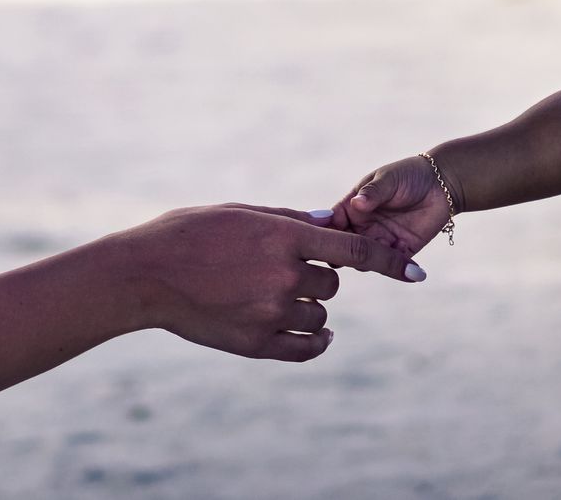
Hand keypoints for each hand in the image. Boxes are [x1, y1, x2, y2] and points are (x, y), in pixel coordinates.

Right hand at [119, 204, 421, 362]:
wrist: (143, 275)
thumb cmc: (187, 234)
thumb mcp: (239, 213)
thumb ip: (288, 219)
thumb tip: (330, 222)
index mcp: (282, 236)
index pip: (353, 250)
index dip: (389, 262)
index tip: (416, 274)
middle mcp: (282, 275)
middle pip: (332, 284)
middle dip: (318, 277)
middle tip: (284, 270)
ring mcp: (269, 312)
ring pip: (319, 316)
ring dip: (309, 308)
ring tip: (274, 297)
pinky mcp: (254, 343)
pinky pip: (304, 348)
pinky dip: (313, 342)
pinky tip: (314, 337)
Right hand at [330, 154, 454, 255]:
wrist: (442, 185)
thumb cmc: (409, 175)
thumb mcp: (388, 179)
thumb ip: (373, 191)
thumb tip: (357, 203)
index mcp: (352, 207)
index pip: (331, 223)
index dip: (327, 232)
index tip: (330, 237)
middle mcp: (362, 227)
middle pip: (344, 247)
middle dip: (345, 253)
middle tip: (352, 253)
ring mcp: (380, 241)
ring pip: (364, 261)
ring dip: (367, 261)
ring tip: (378, 253)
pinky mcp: (401, 252)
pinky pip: (391, 265)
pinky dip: (392, 265)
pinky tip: (401, 252)